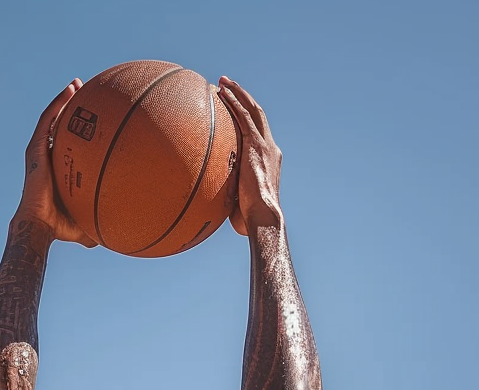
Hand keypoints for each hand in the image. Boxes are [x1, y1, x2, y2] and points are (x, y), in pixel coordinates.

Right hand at [15, 80, 97, 246]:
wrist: (40, 226)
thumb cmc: (62, 227)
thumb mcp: (90, 220)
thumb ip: (106, 219)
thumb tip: (128, 232)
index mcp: (61, 169)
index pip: (72, 145)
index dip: (83, 131)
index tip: (99, 121)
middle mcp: (50, 157)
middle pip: (62, 126)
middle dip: (74, 109)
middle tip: (89, 94)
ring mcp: (41, 151)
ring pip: (53, 119)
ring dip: (64, 100)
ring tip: (77, 84)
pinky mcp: (35, 149)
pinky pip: (47, 121)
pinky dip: (57, 104)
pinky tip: (69, 91)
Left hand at [217, 77, 282, 235]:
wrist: (263, 217)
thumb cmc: (250, 219)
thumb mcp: (237, 201)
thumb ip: (227, 192)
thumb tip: (207, 199)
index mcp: (269, 160)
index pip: (259, 133)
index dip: (247, 118)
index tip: (235, 108)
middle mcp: (270, 148)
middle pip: (258, 115)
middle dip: (243, 98)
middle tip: (228, 85)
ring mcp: (264, 145)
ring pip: (252, 110)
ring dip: (237, 94)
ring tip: (223, 82)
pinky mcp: (256, 146)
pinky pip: (244, 118)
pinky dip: (234, 103)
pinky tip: (222, 93)